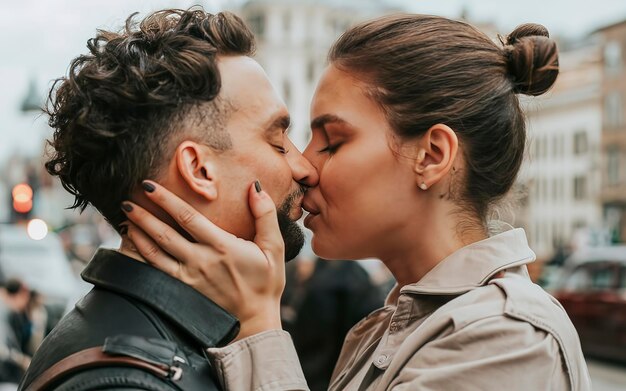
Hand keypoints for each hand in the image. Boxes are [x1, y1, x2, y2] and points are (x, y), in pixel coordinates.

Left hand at [121, 180, 284, 339]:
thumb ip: (265, 215)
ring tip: (126, 218)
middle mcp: (200, 261)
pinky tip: (133, 246)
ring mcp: (189, 278)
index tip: (149, 186)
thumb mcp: (274, 248)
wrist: (255, 322)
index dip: (166, 200)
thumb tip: (255, 187)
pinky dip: (141, 256)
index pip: (187, 218)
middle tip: (127, 199)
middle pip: (164, 234)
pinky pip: (156, 271)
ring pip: (155, 253)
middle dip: (144, 215)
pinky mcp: (183, 290)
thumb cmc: (266, 283)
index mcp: (221, 246)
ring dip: (138, 234)